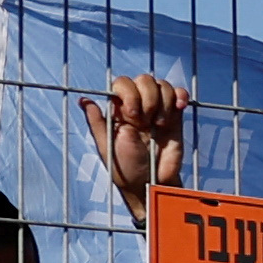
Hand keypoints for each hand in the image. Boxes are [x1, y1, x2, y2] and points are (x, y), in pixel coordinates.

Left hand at [83, 72, 200, 204]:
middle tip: (146, 123)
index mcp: (118, 109)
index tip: (133, 115)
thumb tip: (83, 99)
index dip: (130, 94)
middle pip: (143, 79)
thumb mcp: (106, 146)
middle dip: (147, 98)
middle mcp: (137, 104)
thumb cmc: (125, 168)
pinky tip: (179, 106)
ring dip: (163, 101)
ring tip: (159, 125)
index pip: (123, 84)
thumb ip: (97, 122)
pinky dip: (180, 95)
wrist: (151, 183)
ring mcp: (156, 108)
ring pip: (161, 84)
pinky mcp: (174, 114)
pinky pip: (179, 93)